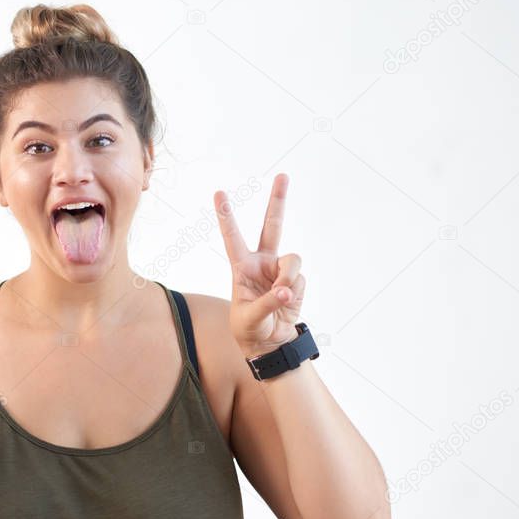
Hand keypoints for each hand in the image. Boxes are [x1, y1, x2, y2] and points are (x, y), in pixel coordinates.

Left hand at [214, 173, 305, 358]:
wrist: (269, 342)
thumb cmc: (250, 328)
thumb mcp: (250, 317)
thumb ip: (268, 302)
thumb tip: (287, 290)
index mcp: (241, 266)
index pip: (232, 236)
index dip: (226, 215)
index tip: (219, 192)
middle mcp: (262, 262)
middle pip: (272, 226)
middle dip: (278, 201)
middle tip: (283, 175)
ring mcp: (280, 270)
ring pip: (292, 259)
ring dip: (288, 277)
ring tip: (281, 295)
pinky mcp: (296, 281)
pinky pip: (300, 279)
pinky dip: (295, 291)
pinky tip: (287, 302)